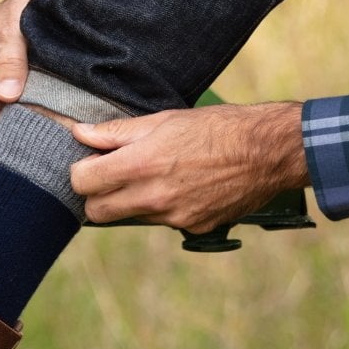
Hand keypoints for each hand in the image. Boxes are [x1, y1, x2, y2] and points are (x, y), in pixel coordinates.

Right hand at [0, 0, 61, 173]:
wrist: (45, 2)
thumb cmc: (23, 12)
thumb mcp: (14, 30)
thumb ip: (10, 60)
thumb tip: (6, 94)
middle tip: (14, 144)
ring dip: (4, 154)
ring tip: (30, 143)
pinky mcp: (17, 114)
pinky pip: (11, 141)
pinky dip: (22, 148)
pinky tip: (44, 139)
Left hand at [70, 101, 308, 233]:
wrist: (268, 152)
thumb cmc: (216, 127)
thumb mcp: (162, 121)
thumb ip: (116, 133)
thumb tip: (80, 133)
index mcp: (140, 166)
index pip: (82, 183)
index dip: (81, 172)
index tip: (92, 163)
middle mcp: (153, 197)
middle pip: (97, 211)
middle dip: (97, 195)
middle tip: (112, 174)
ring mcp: (174, 217)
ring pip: (130, 217)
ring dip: (130, 201)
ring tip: (154, 175)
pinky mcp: (194, 228)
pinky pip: (163, 222)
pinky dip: (163, 208)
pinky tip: (182, 186)